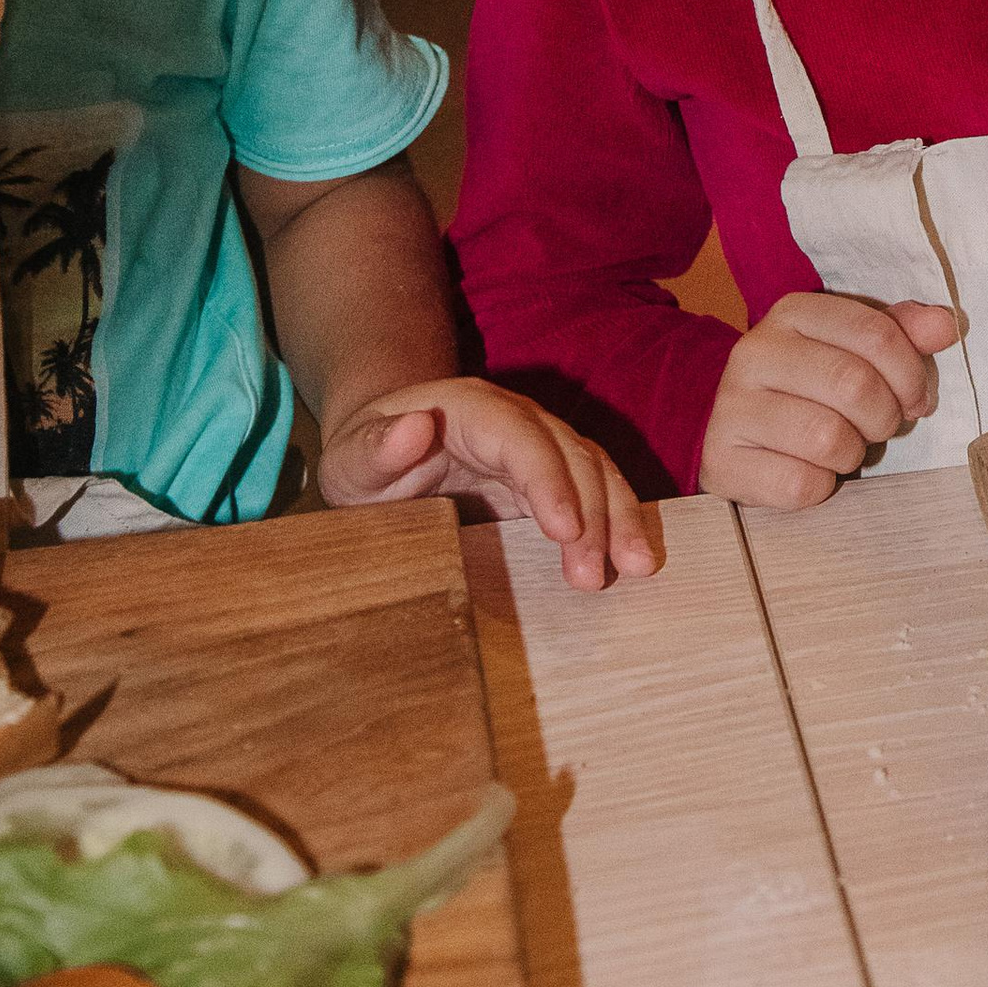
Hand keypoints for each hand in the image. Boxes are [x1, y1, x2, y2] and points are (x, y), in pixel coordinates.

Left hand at [318, 377, 659, 589]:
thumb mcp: (352, 458)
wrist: (382, 450)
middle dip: (592, 512)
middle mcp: (517, 423)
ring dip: (619, 516)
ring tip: (636, 567)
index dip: (548, 481)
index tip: (564, 531)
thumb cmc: (365, 458)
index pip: (522, 439)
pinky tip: (632, 559)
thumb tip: (413, 428)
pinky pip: (593, 494)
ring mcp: (539, 450)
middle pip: (570, 455)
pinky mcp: (550, 482)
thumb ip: (376, 446)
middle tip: (595, 576)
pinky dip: (616, 523)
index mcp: (472, 410)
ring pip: (595, 471)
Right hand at [699, 291, 962, 509]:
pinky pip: (800, 485)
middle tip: (881, 428)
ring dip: (853, 454)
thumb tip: (947, 325)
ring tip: (844, 448)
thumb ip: (900, 332)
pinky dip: (820, 486)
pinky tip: (811, 471)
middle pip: (854, 384)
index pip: (876, 333)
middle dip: (885, 416)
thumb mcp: (852, 349)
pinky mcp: (721, 460)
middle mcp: (755, 351)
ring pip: (828, 438)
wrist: (733, 427)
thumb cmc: (809, 386)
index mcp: (793, 312)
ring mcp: (732, 406)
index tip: (917, 399)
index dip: (911, 373)